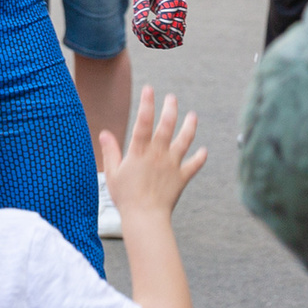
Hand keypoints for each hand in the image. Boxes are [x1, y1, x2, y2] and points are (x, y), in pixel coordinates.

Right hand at [96, 87, 206, 227]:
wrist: (145, 218)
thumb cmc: (126, 197)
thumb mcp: (112, 173)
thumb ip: (110, 151)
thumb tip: (103, 132)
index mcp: (139, 152)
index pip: (144, 122)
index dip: (147, 104)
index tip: (150, 89)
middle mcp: (158, 154)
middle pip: (167, 126)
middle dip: (170, 108)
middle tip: (172, 97)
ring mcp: (172, 165)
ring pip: (184, 140)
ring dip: (190, 126)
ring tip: (193, 115)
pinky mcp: (182, 177)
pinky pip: (193, 165)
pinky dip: (200, 157)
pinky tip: (204, 150)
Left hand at [128, 0, 187, 49]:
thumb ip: (140, 7)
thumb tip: (141, 27)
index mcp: (174, 1)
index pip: (163, 26)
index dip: (148, 29)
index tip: (136, 24)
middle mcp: (180, 10)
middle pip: (170, 36)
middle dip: (151, 37)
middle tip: (136, 28)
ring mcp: (179, 15)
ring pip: (172, 40)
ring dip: (155, 41)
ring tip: (139, 30)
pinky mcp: (174, 19)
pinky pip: (170, 36)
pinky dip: (157, 39)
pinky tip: (143, 30)